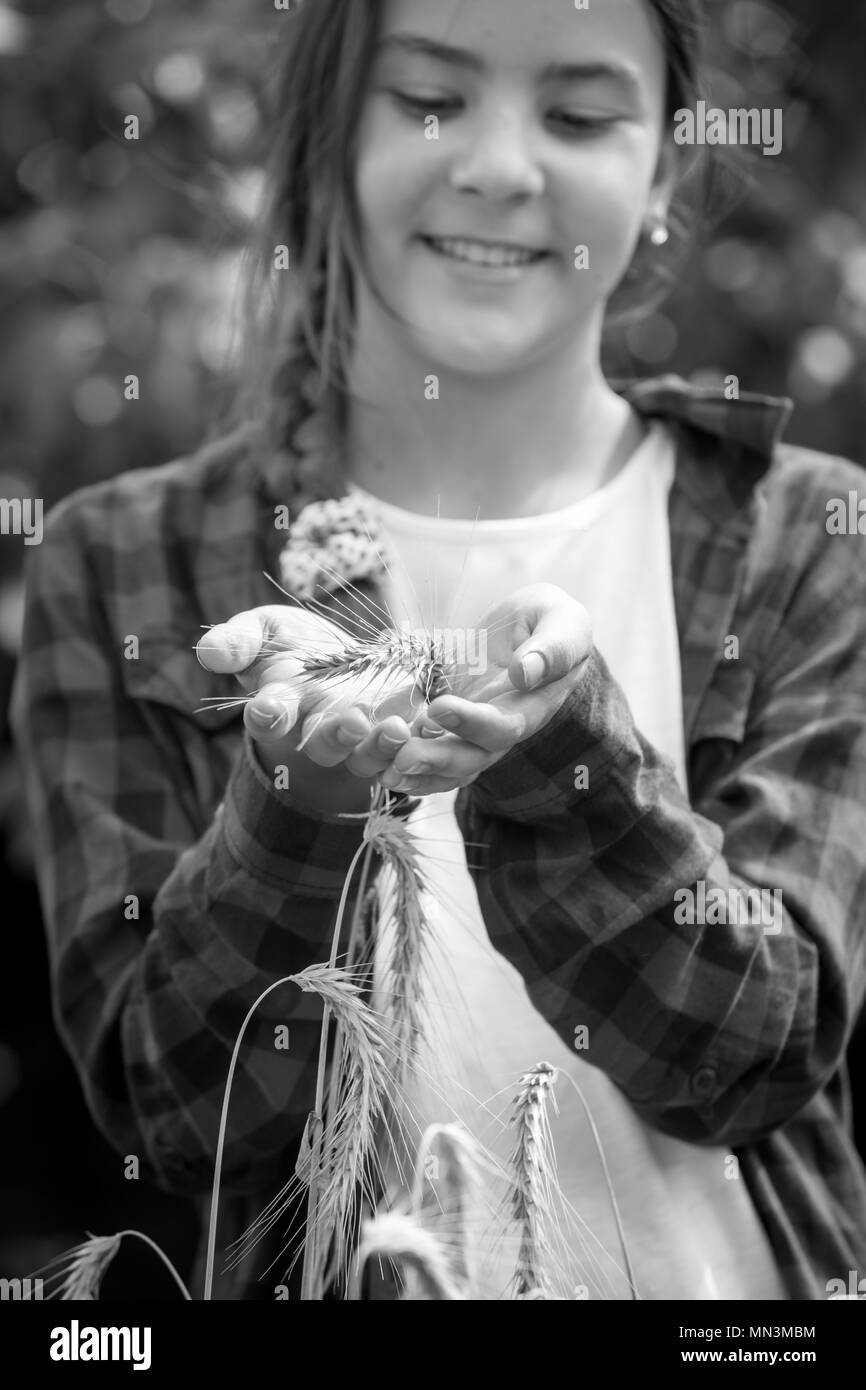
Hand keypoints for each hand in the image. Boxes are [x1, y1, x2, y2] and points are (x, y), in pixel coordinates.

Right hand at [195, 606, 417, 808]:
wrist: (345, 657)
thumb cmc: (292, 644)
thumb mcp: (262, 631)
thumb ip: (237, 642)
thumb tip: (208, 651)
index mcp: (280, 708)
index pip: (268, 718)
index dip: (268, 716)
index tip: (269, 709)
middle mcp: (318, 732)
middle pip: (323, 744)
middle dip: (336, 735)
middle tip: (351, 721)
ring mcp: (360, 739)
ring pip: (367, 757)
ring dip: (380, 747)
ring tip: (394, 728)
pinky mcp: (399, 735)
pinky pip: (408, 754)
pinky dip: (418, 748)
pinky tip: (428, 731)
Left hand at [379, 584, 591, 796]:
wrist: (529, 627)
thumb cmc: (552, 622)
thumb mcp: (564, 623)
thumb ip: (553, 648)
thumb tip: (525, 672)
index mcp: (529, 708)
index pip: (504, 728)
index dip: (473, 723)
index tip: (440, 706)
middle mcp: (497, 729)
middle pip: (469, 759)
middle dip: (436, 761)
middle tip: (402, 756)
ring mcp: (468, 731)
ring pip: (443, 767)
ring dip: (414, 773)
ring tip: (383, 771)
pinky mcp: (441, 721)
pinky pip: (421, 750)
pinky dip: (397, 758)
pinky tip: (373, 759)